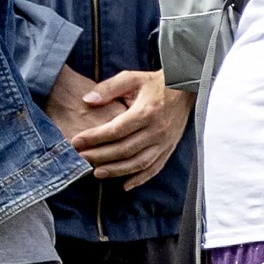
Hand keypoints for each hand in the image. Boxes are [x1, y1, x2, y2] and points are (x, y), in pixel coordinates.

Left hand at [56, 68, 190, 185]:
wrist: (187, 87)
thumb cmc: (156, 83)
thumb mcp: (132, 78)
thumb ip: (108, 88)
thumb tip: (87, 100)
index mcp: (146, 111)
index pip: (116, 130)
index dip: (95, 138)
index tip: (76, 141)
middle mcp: (157, 129)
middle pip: (125, 149)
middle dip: (100, 156)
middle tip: (80, 158)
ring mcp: (165, 141)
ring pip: (139, 162)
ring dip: (117, 170)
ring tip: (97, 173)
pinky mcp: (170, 147)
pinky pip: (155, 167)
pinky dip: (141, 179)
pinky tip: (125, 185)